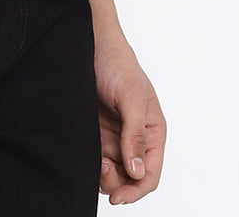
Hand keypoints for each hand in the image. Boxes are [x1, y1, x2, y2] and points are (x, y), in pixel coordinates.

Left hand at [93, 34, 165, 203]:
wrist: (89, 42)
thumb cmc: (117, 63)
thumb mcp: (131, 97)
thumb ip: (135, 134)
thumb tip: (137, 171)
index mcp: (152, 131)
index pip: (151, 173)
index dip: (137, 189)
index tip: (118, 197)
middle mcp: (134, 137)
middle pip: (130, 178)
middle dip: (117, 182)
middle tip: (102, 168)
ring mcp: (114, 136)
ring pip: (112, 172)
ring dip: (103, 174)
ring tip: (95, 159)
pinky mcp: (95, 132)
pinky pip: (95, 158)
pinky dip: (91, 162)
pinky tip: (86, 152)